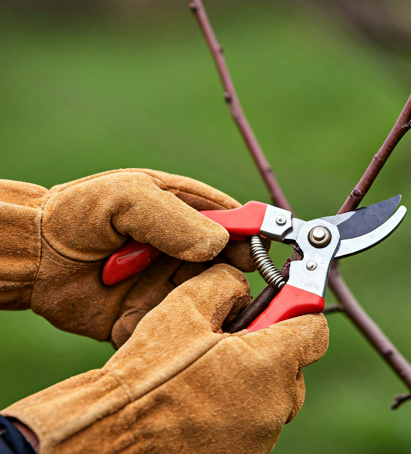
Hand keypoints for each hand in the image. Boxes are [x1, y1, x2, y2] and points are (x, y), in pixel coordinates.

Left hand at [0, 169, 255, 346]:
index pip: (232, 220)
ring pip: (208, 297)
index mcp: (184, 211)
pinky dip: (177, 329)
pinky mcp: (151, 314)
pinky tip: (162, 325)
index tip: (258, 251)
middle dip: (234, 274)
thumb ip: (173, 217)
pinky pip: (176, 326)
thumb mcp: (127, 198)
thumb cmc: (79, 214)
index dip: (250, 234)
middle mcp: (182, 248)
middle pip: (228, 262)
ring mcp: (168, 282)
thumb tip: (218, 243)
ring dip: (204, 303)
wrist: (36, 259)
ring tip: (184, 303)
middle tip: (230, 286)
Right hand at [2, 264, 327, 453]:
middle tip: (234, 333)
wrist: (114, 432)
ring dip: (256, 372)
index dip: (299, 307)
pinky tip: (206, 392)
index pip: (315, 328)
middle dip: (272, 341)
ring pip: (275, 390)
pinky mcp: (244, 453)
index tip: (285, 298)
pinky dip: (242, 399)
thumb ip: (227, 282)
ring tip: (214, 364)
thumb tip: (244, 286)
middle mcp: (275, 405)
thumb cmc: (149, 372)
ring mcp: (261, 436)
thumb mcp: (187, 305)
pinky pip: (256, 414)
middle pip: (294, 361)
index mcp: (269, 365)